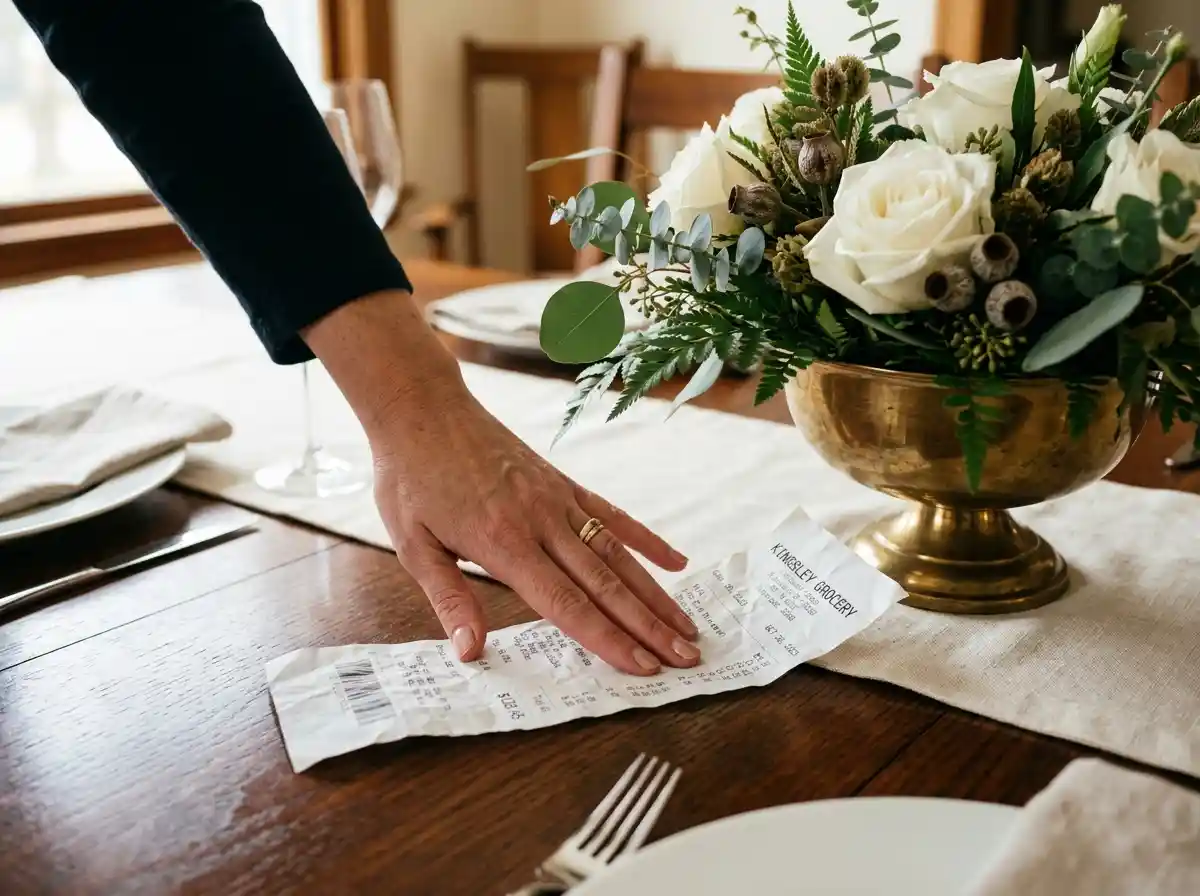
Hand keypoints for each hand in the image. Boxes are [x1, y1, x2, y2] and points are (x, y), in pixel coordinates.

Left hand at [303, 289, 700, 675]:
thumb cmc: (411, 480)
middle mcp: (541, 521)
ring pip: (617, 554)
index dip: (608, 639)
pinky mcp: (562, 482)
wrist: (423, 409)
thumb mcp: (413, 545)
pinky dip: (646, 540)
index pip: (567, 604)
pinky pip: (612, 514)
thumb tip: (470, 653)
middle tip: (687, 659)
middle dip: (648, 626)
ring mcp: (557, 499)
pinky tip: (676, 562)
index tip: (643, 667)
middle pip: (605, 584)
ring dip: (655, 594)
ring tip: (687, 626)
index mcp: (504, 543)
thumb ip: (449, 600)